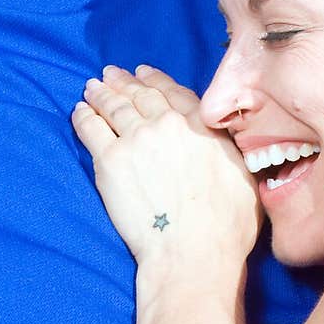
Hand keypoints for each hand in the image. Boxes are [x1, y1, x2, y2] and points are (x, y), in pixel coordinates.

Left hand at [72, 64, 261, 269]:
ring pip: (114, 107)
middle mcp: (168, 124)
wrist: (194, 250)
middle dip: (124, 82)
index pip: (173, 92)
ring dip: (102, 94)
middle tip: (111, 74)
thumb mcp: (244, 173)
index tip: (143, 72)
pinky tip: (80, 110)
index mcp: (202, 124)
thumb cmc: (227, 224)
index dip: (155, 80)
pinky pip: (92, 129)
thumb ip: (228, 148)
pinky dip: (84, 117)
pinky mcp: (110, 161)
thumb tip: (224, 141)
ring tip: (92, 86)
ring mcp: (136, 139)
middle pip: (141, 95)